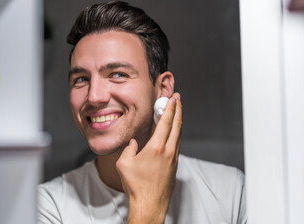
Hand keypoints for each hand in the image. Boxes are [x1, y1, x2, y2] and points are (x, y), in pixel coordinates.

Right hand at [116, 93, 181, 223]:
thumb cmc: (136, 186)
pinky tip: (173, 132)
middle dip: (178, 110)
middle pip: (177, 125)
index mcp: (156, 148)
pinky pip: (177, 144)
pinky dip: (176, 133)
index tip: (173, 98)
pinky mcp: (174, 165)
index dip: (170, 108)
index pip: (166, 122)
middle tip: (178, 99)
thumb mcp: (124, 164)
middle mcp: (168, 151)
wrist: (150, 204)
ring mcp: (173, 158)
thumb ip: (129, 149)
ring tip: (177, 112)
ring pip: (178, 135)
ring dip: (178, 121)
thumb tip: (134, 143)